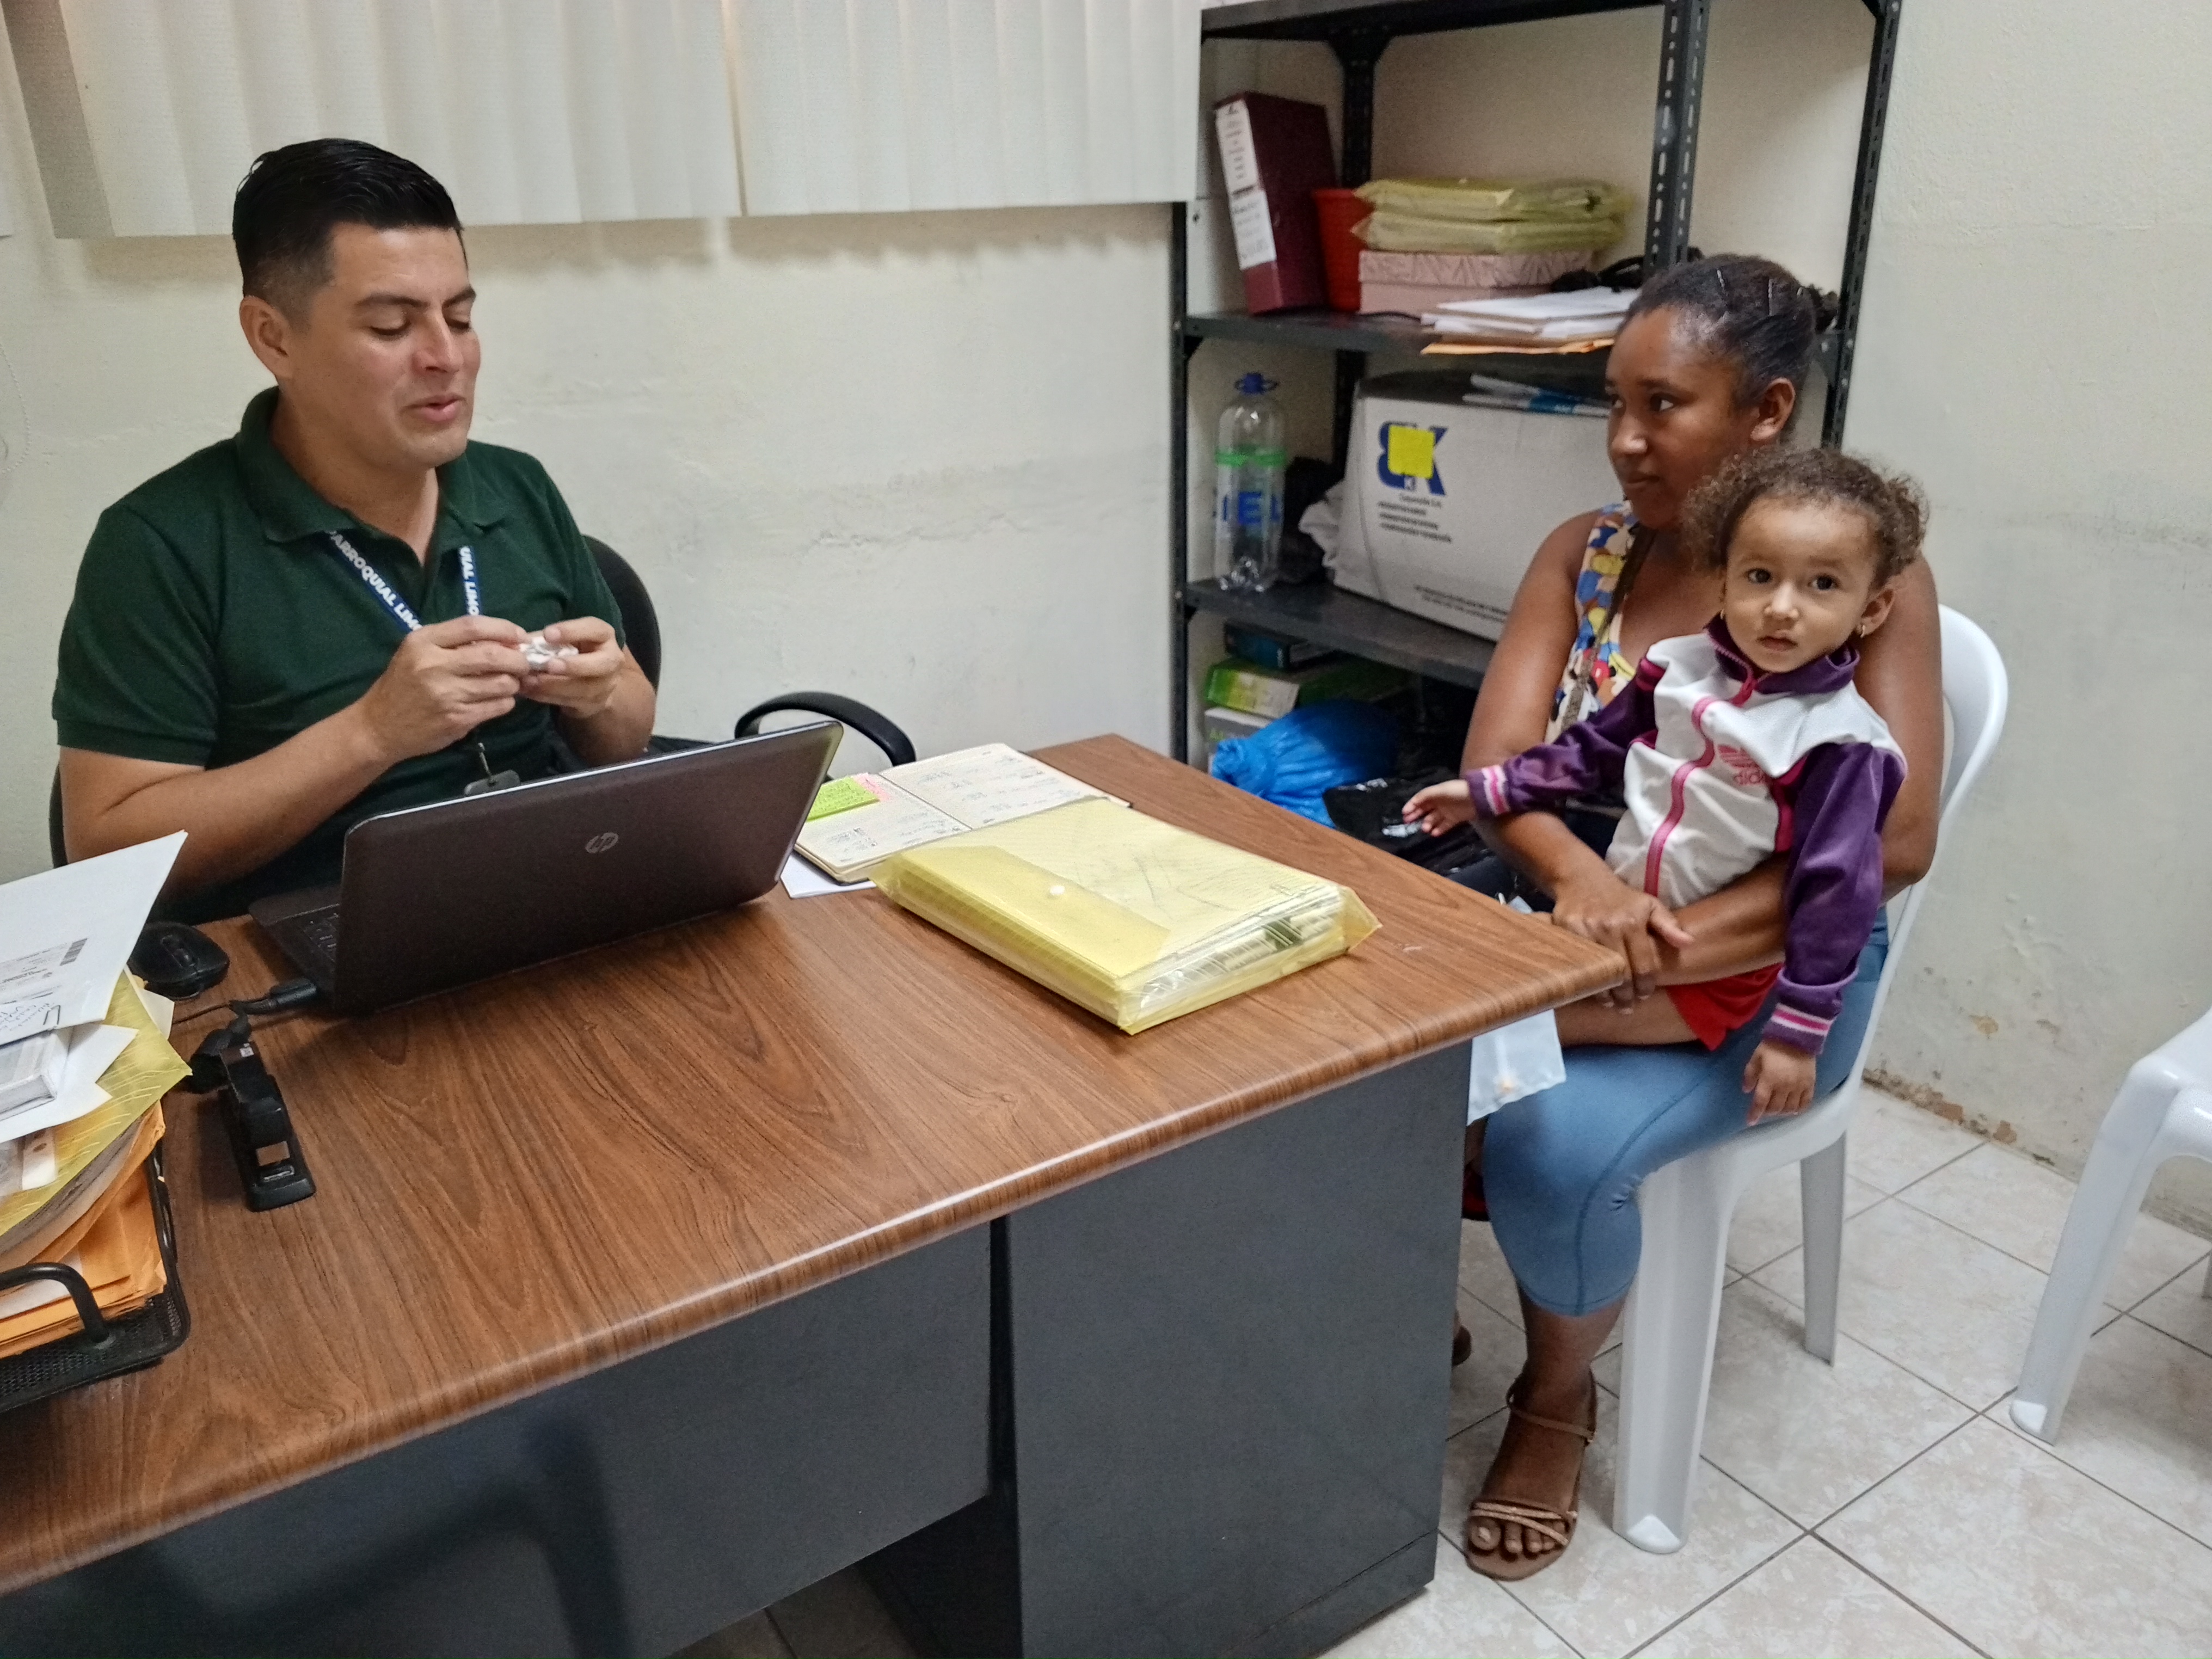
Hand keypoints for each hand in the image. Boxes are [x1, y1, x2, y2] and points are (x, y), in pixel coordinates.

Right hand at [354, 615, 529, 761]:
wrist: (379, 726)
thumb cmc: (403, 684)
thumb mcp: (418, 652)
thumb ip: (454, 642)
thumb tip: (505, 640)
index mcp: (423, 642)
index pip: (472, 625)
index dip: (503, 629)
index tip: (519, 636)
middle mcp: (433, 666)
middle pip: (492, 655)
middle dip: (517, 659)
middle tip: (523, 663)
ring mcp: (446, 695)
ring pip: (501, 683)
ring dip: (513, 683)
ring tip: (509, 683)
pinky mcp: (457, 719)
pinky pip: (497, 706)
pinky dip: (505, 702)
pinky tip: (498, 700)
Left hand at [518, 617, 624, 720]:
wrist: (592, 680)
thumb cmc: (573, 651)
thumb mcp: (564, 639)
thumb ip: (544, 639)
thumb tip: (519, 641)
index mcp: (604, 636)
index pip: (595, 629)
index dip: (573, 631)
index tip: (548, 634)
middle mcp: (611, 660)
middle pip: (602, 664)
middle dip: (574, 665)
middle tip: (549, 665)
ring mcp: (606, 685)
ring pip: (584, 688)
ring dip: (554, 685)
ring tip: (529, 681)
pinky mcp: (595, 704)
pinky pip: (571, 702)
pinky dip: (548, 697)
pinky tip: (530, 692)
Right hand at [1404, 779, 1473, 834]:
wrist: (1477, 797)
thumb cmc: (1457, 791)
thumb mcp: (1439, 790)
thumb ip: (1425, 796)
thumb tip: (1414, 802)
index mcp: (1435, 793)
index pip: (1420, 800)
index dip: (1412, 805)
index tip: (1404, 813)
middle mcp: (1439, 802)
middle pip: (1424, 810)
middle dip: (1416, 816)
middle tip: (1408, 822)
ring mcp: (1447, 811)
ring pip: (1433, 819)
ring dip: (1427, 824)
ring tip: (1425, 829)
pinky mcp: (1454, 819)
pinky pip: (1444, 826)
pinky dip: (1439, 830)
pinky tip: (1434, 833)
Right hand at [1548, 871, 1693, 1006]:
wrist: (1582, 879)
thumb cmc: (1621, 897)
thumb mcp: (1649, 905)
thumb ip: (1669, 926)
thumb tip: (1689, 943)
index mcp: (1633, 923)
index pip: (1643, 966)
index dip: (1645, 986)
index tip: (1645, 996)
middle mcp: (1610, 927)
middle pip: (1620, 974)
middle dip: (1626, 996)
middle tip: (1628, 1008)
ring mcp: (1586, 930)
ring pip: (1598, 972)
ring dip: (1605, 993)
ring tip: (1611, 1003)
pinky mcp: (1566, 931)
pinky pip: (1578, 963)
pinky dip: (1585, 979)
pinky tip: (1591, 988)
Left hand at [1743, 1039, 1816, 1122]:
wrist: (1797, 1036)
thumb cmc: (1773, 1046)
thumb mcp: (1756, 1057)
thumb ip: (1750, 1074)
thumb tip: (1746, 1090)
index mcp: (1769, 1079)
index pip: (1761, 1102)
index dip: (1755, 1113)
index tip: (1750, 1121)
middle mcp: (1785, 1086)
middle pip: (1776, 1108)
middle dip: (1768, 1112)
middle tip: (1764, 1110)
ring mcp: (1799, 1087)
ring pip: (1790, 1108)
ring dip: (1782, 1112)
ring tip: (1777, 1110)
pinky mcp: (1810, 1084)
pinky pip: (1806, 1102)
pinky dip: (1799, 1109)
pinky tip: (1794, 1110)